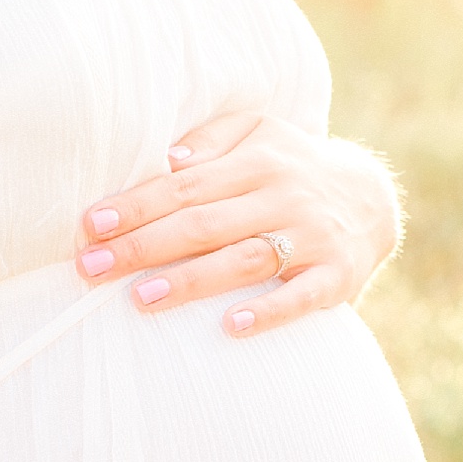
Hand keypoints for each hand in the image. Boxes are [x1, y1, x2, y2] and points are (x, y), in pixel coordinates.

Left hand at [74, 112, 403, 337]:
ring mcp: (310, 238)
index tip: (91, 225)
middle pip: (203, 224)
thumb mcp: (258, 134)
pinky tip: (230, 327)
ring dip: (191, 281)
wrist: (371, 199)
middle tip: (92, 269)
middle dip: (143, 246)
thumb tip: (165, 157)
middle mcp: (282, 196)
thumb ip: (211, 140)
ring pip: (244, 259)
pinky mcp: (335, 276)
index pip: (184, 186)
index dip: (136, 206)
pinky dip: (267, 312)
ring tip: (141, 298)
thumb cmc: (290, 168)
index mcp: (256, 161)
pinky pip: (300, 296)